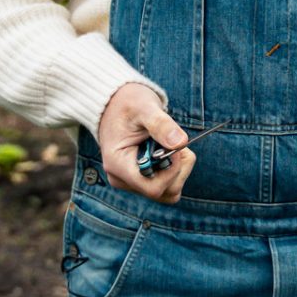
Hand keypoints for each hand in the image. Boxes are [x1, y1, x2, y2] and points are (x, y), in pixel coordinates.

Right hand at [97, 83, 193, 203]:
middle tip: (175, 142)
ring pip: (168, 192)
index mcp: (118, 164)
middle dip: (178, 168)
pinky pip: (167, 185)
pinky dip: (175, 170)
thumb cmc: (127, 104)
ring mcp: (131, 181)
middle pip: (164, 192)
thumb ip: (161, 124)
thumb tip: (180, 143)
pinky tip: (169, 150)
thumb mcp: (144, 107)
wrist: (115, 104)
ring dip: (178, 169)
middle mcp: (122, 179)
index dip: (172, 171)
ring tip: (171, 144)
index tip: (176, 148)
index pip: (152, 188)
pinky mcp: (141, 179)